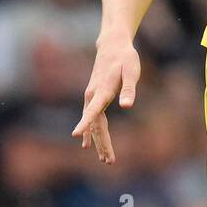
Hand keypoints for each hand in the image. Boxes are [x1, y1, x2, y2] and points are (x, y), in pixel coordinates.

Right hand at [72, 34, 140, 163]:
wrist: (112, 46)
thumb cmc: (125, 58)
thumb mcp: (131, 71)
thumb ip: (129, 89)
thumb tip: (127, 106)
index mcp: (102, 90)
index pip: (92, 110)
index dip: (84, 123)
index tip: (75, 135)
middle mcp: (92, 95)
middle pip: (95, 124)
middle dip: (102, 144)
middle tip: (109, 161)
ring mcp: (91, 97)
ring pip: (94, 124)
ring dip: (99, 142)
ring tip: (106, 159)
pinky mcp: (93, 97)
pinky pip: (92, 119)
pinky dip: (91, 133)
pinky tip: (88, 145)